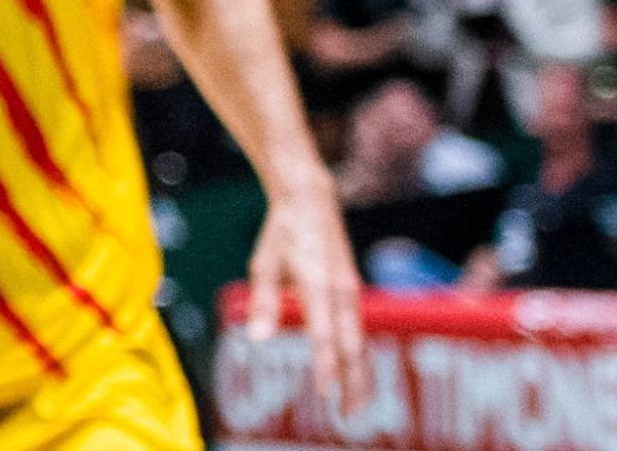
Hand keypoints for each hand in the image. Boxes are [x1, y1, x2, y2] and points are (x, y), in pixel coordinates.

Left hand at [243, 189, 364, 415]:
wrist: (311, 200)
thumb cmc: (282, 233)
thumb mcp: (263, 263)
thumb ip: (263, 302)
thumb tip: (256, 341)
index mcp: (319, 283)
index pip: (324, 334)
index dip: (325, 366)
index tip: (323, 394)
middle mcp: (341, 291)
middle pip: (351, 346)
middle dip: (352, 383)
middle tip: (348, 416)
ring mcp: (351, 291)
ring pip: (360, 342)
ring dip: (360, 375)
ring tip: (355, 406)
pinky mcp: (352, 292)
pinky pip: (359, 330)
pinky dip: (360, 357)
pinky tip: (356, 375)